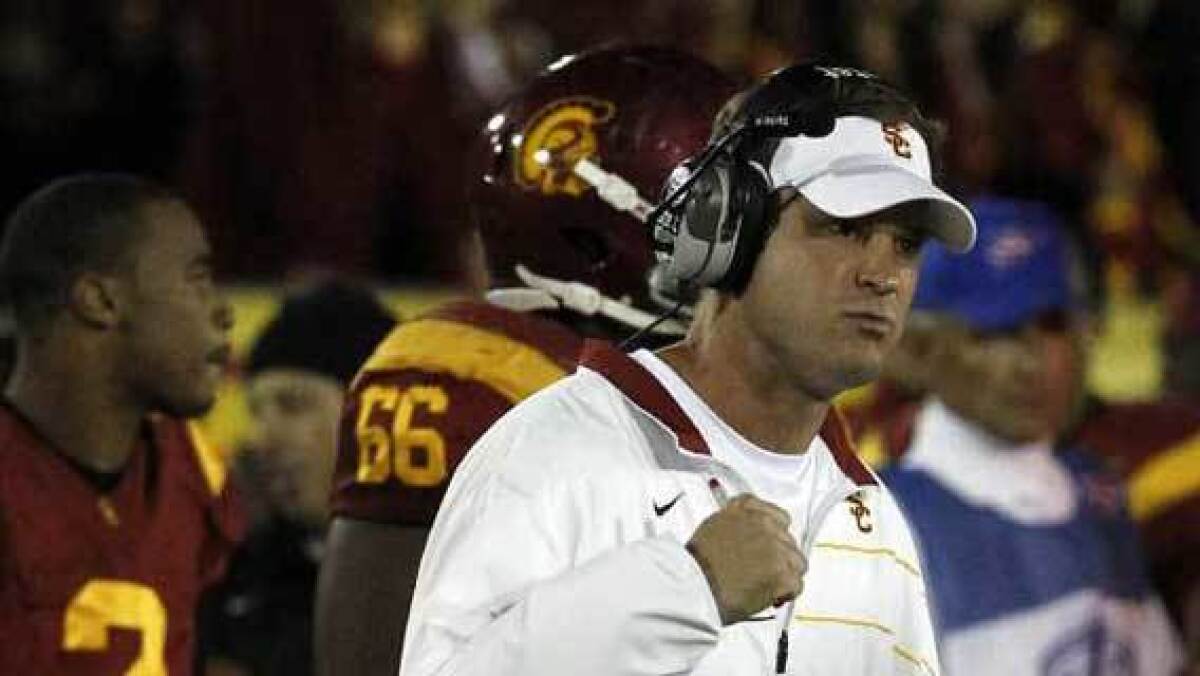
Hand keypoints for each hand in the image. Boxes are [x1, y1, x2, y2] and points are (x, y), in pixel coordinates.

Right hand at [686, 494, 806, 624]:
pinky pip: (797, 585)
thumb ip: (736, 523)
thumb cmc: (696, 564)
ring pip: (798, 562)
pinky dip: (786, 594)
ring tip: (767, 586)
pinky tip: (770, 597)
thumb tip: (746, 533)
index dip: (776, 534)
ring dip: (786, 575)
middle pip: (789, 541)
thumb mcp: (712, 527)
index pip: (778, 515)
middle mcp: (764, 525)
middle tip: (763, 572)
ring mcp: (776, 549)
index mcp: (747, 510)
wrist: (694, 585)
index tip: (772, 545)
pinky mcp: (782, 574)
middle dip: (780, 557)